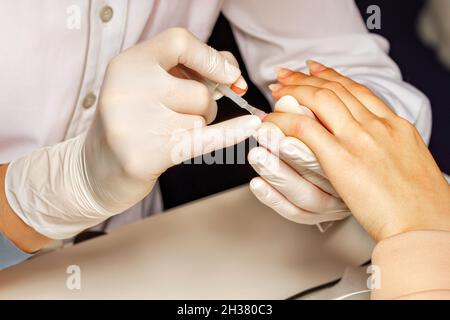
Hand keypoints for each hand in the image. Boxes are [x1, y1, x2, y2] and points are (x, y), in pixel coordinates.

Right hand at [5, 28, 260, 238]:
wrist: (95, 170)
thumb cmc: (132, 122)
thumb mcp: (147, 86)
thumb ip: (185, 71)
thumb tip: (233, 73)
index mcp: (127, 64)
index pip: (179, 42)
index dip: (210, 57)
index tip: (230, 74)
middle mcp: (128, 89)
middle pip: (199, 91)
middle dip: (204, 106)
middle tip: (185, 116)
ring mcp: (137, 123)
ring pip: (200, 119)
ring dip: (197, 127)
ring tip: (169, 134)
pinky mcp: (148, 155)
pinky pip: (205, 139)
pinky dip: (232, 132)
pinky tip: (251, 127)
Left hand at [259, 61, 449, 240]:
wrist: (427, 224)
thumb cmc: (421, 203)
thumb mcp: (411, 162)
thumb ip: (391, 148)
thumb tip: (376, 148)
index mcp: (395, 126)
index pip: (358, 90)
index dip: (332, 76)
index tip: (314, 69)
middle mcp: (378, 126)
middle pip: (335, 90)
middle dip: (306, 78)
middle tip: (285, 73)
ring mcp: (360, 140)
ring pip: (320, 101)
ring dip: (293, 92)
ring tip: (275, 88)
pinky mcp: (342, 159)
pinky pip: (305, 129)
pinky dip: (285, 121)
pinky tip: (273, 120)